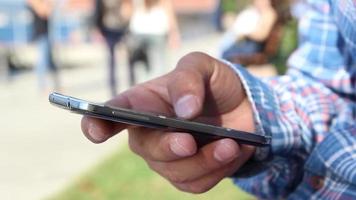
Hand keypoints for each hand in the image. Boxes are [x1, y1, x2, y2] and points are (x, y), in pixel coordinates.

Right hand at [81, 52, 255, 192]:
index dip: (95, 123)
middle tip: (189, 141)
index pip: (109, 114)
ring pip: (174, 170)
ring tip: (230, 144)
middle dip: (168, 147)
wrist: (244, 106)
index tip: (96, 130)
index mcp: (141, 103)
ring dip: (204, 160)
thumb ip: (188, 79)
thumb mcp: (203, 66)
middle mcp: (147, 133)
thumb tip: (184, 111)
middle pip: (145, 148)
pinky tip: (231, 151)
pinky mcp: (186, 174)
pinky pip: (195, 183)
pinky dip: (217, 169)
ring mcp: (166, 156)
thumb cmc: (214, 83)